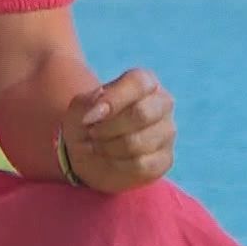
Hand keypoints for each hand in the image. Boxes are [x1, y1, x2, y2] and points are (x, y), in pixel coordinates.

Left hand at [60, 68, 174, 193]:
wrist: (91, 152)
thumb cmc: (89, 122)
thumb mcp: (79, 108)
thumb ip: (88, 102)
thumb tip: (101, 106)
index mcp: (145, 81)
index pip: (138, 83)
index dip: (113, 100)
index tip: (89, 118)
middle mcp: (163, 103)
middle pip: (142, 114)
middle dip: (108, 128)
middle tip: (92, 133)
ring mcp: (167, 131)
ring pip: (139, 142)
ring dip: (108, 148)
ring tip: (97, 146)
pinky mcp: (165, 158)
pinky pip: (142, 164)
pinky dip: (118, 164)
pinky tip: (110, 159)